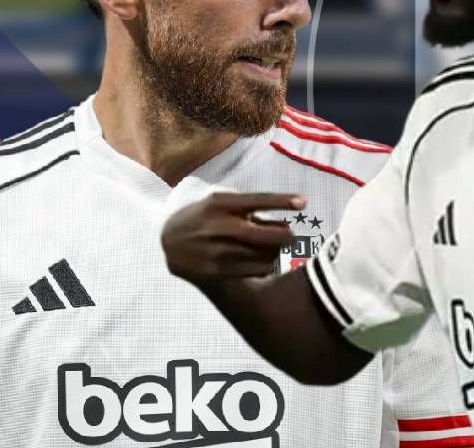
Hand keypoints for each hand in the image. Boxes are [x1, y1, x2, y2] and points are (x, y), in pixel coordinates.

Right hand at [162, 192, 301, 284]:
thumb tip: (284, 221)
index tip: (303, 202)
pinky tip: (260, 261)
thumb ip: (247, 209)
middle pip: (264, 235)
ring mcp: (216, 251)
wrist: (169, 242)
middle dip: (285, 236)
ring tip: (269, 248)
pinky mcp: (216, 272)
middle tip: (290, 235)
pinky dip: (265, 266)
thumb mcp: (218, 202)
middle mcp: (218, 227)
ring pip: (263, 255)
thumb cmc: (202, 217)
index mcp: (219, 204)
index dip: (282, 201)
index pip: (257, 201)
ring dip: (275, 252)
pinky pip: (255, 271)